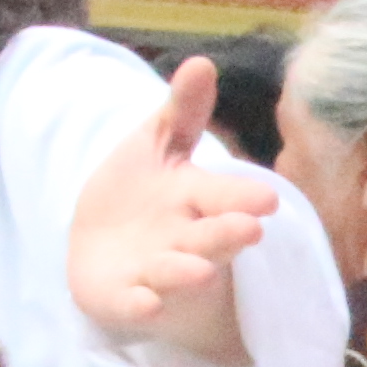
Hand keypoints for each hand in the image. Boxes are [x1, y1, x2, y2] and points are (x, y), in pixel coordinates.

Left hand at [66, 59, 283, 359]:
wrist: (98, 240)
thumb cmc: (140, 189)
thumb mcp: (159, 144)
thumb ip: (182, 111)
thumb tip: (201, 61)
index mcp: (197, 199)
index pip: (225, 197)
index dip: (243, 199)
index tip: (268, 200)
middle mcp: (185, 238)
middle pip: (210, 237)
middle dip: (228, 234)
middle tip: (250, 230)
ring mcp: (156, 270)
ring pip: (177, 271)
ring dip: (187, 272)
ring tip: (199, 271)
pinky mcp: (125, 297)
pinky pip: (134, 303)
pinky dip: (140, 304)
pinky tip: (147, 303)